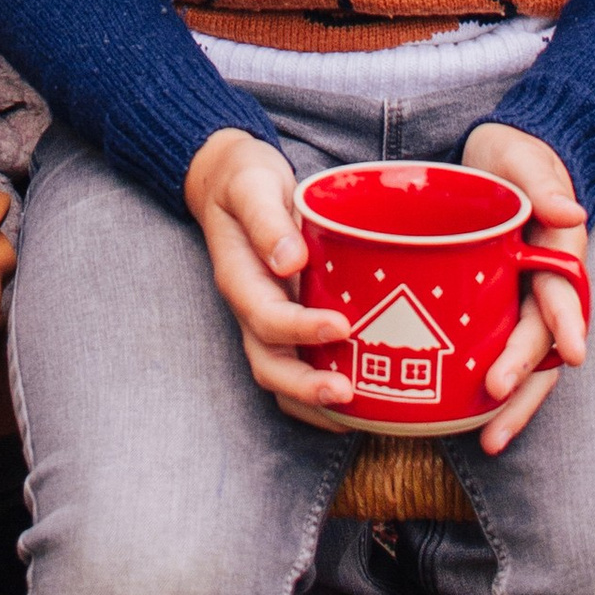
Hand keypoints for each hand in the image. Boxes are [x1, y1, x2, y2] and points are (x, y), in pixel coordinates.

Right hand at [185, 128, 360, 427]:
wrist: (230, 179)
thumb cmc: (243, 180)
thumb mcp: (251, 186)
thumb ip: (266, 219)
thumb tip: (289, 259)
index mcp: (240, 279)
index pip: (266, 318)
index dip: (302, 329)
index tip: (341, 326)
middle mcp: (253, 309)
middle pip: (269, 366)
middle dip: (306, 388)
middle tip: (347, 394)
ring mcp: (270, 319)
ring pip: (285, 376)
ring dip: (316, 402)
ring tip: (359, 414)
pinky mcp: (291, 318)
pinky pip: (302, 364)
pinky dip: (325, 392)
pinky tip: (363, 400)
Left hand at [463, 123, 588, 452]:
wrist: (500, 162)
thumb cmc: (513, 159)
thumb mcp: (526, 160)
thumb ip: (544, 184)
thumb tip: (571, 213)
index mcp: (559, 254)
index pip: (564, 293)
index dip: (566, 322)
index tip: (572, 353)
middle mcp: (547, 288)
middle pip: (542, 341)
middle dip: (525, 376)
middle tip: (497, 402)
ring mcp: (523, 305)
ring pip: (526, 364)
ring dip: (513, 404)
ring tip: (489, 442)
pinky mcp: (497, 313)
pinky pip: (496, 355)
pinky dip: (486, 391)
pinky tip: (465, 421)